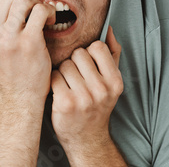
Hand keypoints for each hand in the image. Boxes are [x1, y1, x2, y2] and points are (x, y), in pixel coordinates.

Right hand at [0, 0, 55, 101]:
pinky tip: (50, 23)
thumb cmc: (13, 66)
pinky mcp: (29, 42)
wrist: (21, 94)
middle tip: (35, 12)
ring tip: (42, 17)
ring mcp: (9, 37)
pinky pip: (39, 11)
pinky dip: (49, 12)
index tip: (22, 9)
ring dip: (37, 3)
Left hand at [50, 26, 122, 146]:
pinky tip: (59, 92)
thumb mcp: (111, 83)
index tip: (87, 65)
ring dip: (62, 73)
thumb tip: (107, 29)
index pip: (97, 47)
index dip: (89, 53)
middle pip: (78, 54)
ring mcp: (84, 97)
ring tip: (68, 85)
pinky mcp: (65, 103)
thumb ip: (112, 55)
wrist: (86, 139)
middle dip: (74, 62)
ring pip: (64, 65)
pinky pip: (54, 77)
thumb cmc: (97, 105)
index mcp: (115, 81)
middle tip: (76, 77)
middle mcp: (102, 89)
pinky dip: (53, 82)